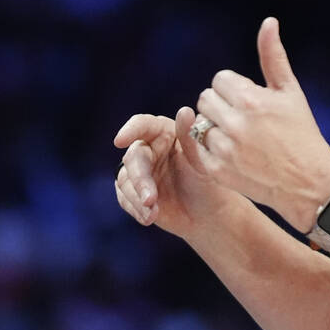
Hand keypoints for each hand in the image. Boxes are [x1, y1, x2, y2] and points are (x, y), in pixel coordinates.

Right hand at [114, 111, 238, 238]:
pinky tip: (149, 218)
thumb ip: (191, 137)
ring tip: (152, 213)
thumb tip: (185, 110)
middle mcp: (148, 148)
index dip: (130, 130)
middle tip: (150, 198)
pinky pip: (124, 198)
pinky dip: (135, 209)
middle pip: (134, 157)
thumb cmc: (208, 182)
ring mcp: (139, 170)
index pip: (143, 125)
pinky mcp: (132, 191)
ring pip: (125, 180)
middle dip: (140, 179)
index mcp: (165, 133)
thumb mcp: (203, 161)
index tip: (120, 140)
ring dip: (137, 198)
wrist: (207, 214)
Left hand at [187, 17, 329, 230]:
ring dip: (214, 127)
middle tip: (245, 119)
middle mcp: (235, 124)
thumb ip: (274, 56)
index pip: (220, 80)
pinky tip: (227, 150)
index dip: (236, 89)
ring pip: (199, 123)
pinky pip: (194, 147)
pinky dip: (207, 147)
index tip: (252, 103)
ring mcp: (224, 149)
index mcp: (252, 100)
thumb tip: (268, 21)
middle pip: (205, 99)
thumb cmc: (302, 132)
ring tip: (239, 138)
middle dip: (222, 106)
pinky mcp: (216, 171)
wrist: (308, 182)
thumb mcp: (291, 91)